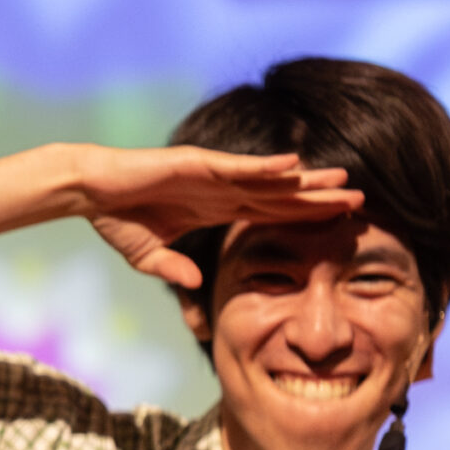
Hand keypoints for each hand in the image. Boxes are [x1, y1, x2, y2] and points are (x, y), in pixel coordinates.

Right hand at [64, 145, 363, 288]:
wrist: (90, 192)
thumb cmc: (115, 218)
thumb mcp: (149, 255)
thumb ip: (174, 269)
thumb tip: (195, 285)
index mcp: (214, 209)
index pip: (269, 215)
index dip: (303, 218)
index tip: (336, 224)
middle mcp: (221, 189)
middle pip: (281, 196)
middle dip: (319, 199)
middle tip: (359, 201)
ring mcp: (211, 174)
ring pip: (270, 180)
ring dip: (306, 181)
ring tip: (342, 181)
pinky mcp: (196, 164)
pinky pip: (239, 167)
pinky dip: (267, 167)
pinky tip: (296, 167)